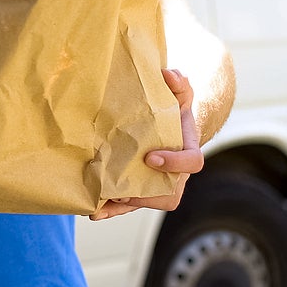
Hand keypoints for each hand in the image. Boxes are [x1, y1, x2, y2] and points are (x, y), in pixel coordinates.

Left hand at [90, 68, 202, 220]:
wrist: (164, 128)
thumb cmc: (173, 111)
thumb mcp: (178, 95)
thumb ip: (179, 84)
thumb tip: (169, 74)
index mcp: (188, 151)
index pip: (192, 162)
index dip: (175, 163)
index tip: (151, 158)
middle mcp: (177, 174)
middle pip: (167, 191)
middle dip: (146, 192)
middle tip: (121, 188)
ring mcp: (159, 185)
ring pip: (146, 201)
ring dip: (124, 204)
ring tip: (102, 199)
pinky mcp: (141, 191)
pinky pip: (129, 206)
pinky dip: (113, 210)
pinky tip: (94, 211)